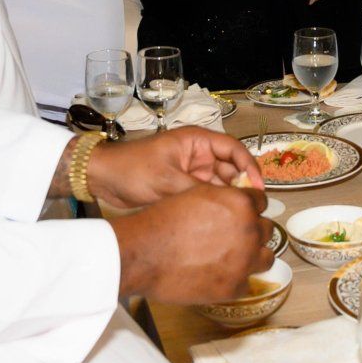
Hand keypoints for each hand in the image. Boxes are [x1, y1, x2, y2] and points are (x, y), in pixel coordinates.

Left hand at [84, 128, 265, 210]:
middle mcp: (198, 155)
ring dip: (227, 198)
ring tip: (237, 217)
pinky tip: (220, 221)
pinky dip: (213, 205)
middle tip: (250, 209)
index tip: (258, 186)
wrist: (103, 179)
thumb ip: (197, 192)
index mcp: (196, 141)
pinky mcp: (183, 188)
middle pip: (230, 169)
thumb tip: (224, 206)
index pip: (233, 149)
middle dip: (241, 186)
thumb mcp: (167, 181)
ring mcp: (191, 172)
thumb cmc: (132, 169)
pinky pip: (205, 195)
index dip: (249, 166)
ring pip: (219, 185)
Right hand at [109, 185, 274, 302]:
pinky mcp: (234, 286)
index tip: (243, 216)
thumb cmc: (162, 223)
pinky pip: (247, 282)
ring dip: (253, 256)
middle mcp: (248, 230)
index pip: (261, 202)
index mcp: (240, 203)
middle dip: (252, 232)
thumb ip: (223, 199)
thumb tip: (235, 204)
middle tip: (235, 238)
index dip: (250, 208)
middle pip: (266, 230)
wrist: (143, 254)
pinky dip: (236, 279)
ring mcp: (244, 260)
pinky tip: (219, 275)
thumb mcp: (197, 196)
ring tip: (234, 258)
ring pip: (265, 257)